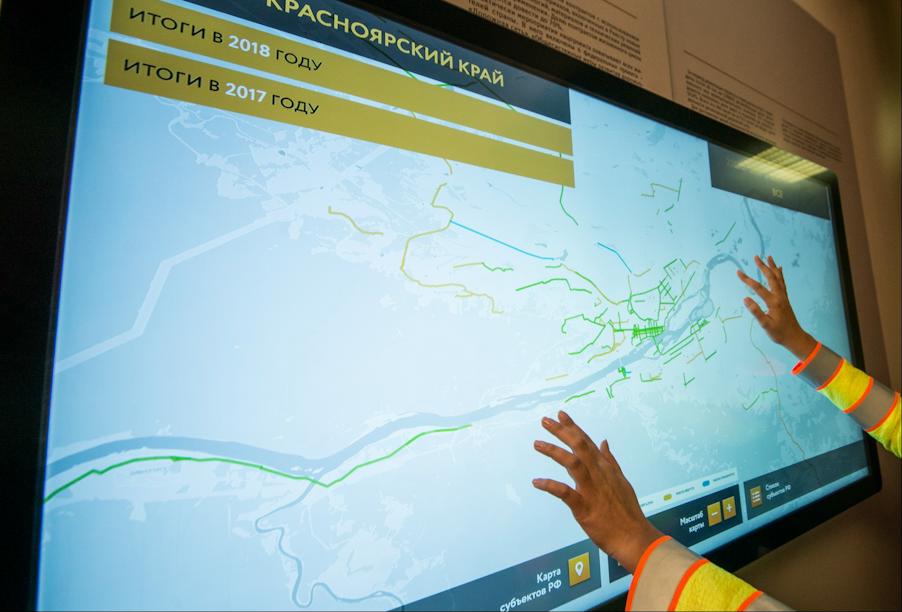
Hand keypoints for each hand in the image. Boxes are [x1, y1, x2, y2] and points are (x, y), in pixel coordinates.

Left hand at [532, 410, 661, 572]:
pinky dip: (550, 485)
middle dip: (562, 431)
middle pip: (579, 446)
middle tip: (545, 420)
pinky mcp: (584, 507)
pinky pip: (565, 492)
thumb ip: (610, 461)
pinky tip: (537, 481)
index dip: (573, 427)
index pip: (588, 442)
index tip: (561, 415)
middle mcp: (599, 474)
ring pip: (573, 463)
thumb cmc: (627, 512)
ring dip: (554, 451)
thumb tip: (604, 442)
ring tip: (537, 444)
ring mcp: (592, 490)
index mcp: (606, 469)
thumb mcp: (621, 481)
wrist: (634, 537)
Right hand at [736, 255, 816, 359]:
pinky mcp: (785, 299)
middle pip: (771, 278)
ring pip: (778, 278)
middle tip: (756, 257)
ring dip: (773, 267)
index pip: (758, 288)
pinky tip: (779, 269)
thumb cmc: (779, 333)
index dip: (747, 279)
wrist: (795, 337)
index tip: (738, 272)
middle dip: (763, 267)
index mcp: (773, 302)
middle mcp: (779, 296)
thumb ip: (756, 311)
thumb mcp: (765, 324)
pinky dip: (780, 274)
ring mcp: (783, 297)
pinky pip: (782, 283)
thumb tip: (745, 299)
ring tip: (769, 257)